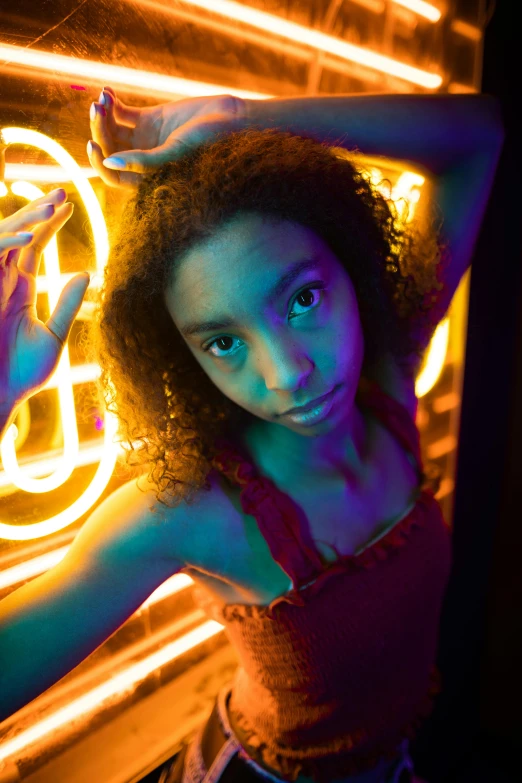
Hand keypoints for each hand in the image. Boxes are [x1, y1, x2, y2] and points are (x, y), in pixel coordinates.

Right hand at [0, 189, 89, 415]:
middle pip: (19, 236)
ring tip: (53, 205)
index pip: (33, 247)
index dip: (49, 224)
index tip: (69, 205)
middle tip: (63, 191)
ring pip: (4, 242)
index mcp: (17, 288)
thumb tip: (87, 274)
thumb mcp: (53, 336)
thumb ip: (67, 305)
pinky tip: (31, 239)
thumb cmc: (23, 373)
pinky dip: (8, 247)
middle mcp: (1, 281)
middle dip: (39, 212)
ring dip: (27, 222)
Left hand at [87, 86, 246, 189]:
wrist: (230, 119)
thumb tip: (110, 162)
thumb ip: (144, 161)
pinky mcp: (149, 119)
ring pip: (111, 130)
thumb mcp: (175, 152)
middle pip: (109, 149)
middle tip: (97, 109)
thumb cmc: (208, 143)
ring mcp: (144, 139)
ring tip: (103, 99)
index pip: (114, 176)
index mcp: (147, 177)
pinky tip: (107, 91)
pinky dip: (111, 102)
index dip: (100, 163)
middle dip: (99, 131)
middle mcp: (142, 161)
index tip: (93, 144)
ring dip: (103, 114)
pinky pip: (121, 112)